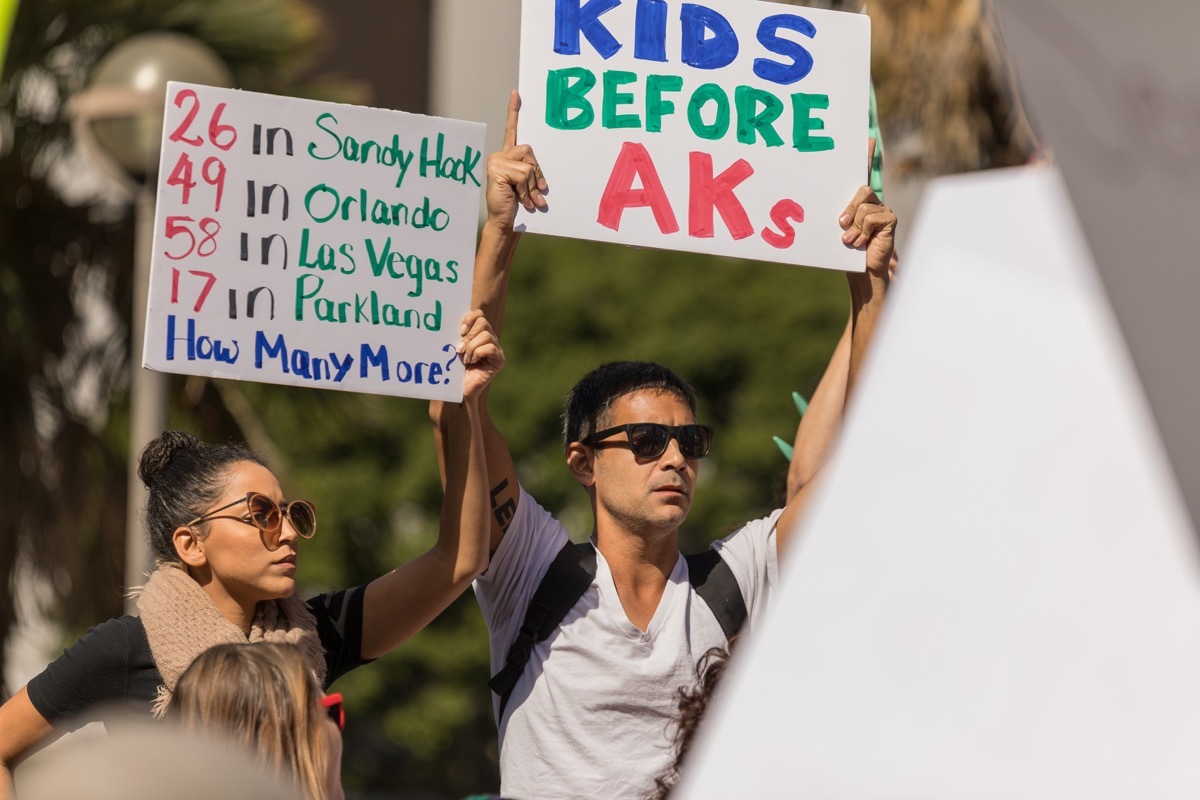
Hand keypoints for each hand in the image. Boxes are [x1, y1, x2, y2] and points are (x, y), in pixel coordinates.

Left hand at [457, 309, 504, 398]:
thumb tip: (450, 319)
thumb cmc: (455, 369)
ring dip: (471, 347)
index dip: (469, 318)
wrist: (460, 390)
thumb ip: (457, 335)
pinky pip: (491, 348)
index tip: (459, 330)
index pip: (478, 314)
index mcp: (479, 333)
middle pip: (483, 322)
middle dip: (469, 335)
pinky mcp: (499, 360)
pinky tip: (472, 362)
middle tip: (460, 348)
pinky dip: (478, 353)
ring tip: (465, 358)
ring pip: (486, 335)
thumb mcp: (454, 348)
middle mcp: (490, 338)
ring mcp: (496, 349)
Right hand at [485, 90, 547, 232]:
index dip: (513, 111)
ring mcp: (496, 161)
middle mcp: (500, 155)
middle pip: (529, 151)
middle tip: (537, 193)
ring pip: (528, 165)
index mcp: (507, 156)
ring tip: (527, 199)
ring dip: (532, 186)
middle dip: (537, 173)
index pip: (511, 130)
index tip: (516, 93)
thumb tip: (543, 180)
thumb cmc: (517, 205)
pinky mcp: (496, 168)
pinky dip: (527, 190)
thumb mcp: (528, 185)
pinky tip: (521, 200)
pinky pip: (523, 174)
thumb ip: (532, 172)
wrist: (505, 222)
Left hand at [839, 138, 896, 278]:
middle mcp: (874, 202)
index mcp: (860, 202)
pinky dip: (862, 231)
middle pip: (861, 190)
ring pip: (864, 206)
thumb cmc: (848, 251)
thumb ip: (840, 215)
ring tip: (850, 240)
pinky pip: (871, 217)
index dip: (867, 157)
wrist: (863, 271)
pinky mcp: (890, 219)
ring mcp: (883, 210)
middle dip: (848, 208)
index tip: (867, 139)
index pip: (864, 175)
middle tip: (840, 225)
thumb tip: (834, 212)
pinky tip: (862, 242)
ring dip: (854, 226)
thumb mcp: (840, 229)